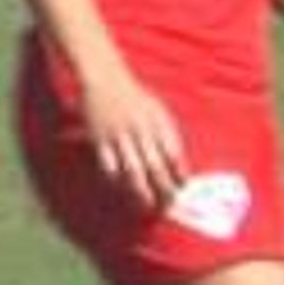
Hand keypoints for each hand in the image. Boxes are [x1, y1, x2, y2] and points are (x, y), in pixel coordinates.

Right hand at [79, 67, 186, 209]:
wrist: (105, 79)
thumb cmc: (136, 98)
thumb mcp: (158, 110)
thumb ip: (168, 134)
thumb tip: (178, 166)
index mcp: (157, 122)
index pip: (173, 153)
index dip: (180, 172)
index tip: (184, 187)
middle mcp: (140, 130)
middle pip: (155, 166)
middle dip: (164, 188)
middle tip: (170, 204)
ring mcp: (119, 136)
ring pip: (133, 170)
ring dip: (142, 191)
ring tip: (149, 205)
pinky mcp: (100, 140)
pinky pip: (109, 166)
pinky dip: (117, 180)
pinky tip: (123, 189)